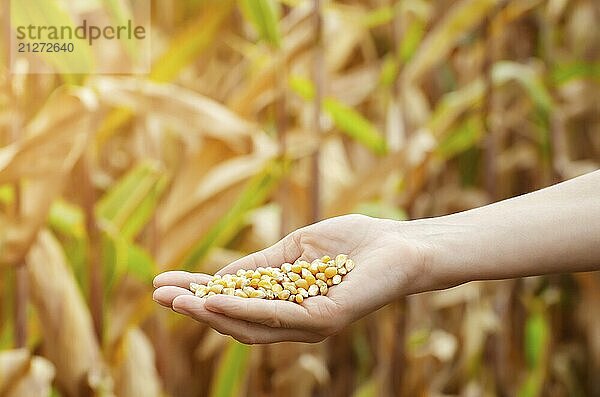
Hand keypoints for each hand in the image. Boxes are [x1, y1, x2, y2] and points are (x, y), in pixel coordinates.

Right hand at [153, 214, 429, 343]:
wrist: (399, 244)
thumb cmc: (353, 244)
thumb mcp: (296, 249)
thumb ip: (262, 264)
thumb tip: (220, 276)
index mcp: (287, 301)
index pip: (236, 301)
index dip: (199, 293)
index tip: (164, 282)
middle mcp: (295, 320)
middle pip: (236, 319)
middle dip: (196, 308)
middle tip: (159, 295)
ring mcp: (309, 323)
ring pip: (250, 324)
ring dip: (210, 311)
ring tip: (177, 299)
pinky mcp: (324, 319)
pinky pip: (276, 316)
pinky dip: (242, 308)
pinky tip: (215, 299)